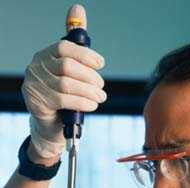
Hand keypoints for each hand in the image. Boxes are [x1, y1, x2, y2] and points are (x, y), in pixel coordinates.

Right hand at [21, 6, 105, 157]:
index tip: (101, 64)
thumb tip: (78, 7)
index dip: (86, 55)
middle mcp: (37, 67)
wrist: (50, 122)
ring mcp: (35, 84)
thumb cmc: (63, 93)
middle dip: (90, 77)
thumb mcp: (70, 71)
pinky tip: (92, 105)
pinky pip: (65, 100)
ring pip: (67, 85)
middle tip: (102, 87)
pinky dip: (83, 102)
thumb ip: (76, 45)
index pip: (65, 48)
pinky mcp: (37, 101)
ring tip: (101, 97)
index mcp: (45, 55)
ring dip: (89, 92)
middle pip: (68, 67)